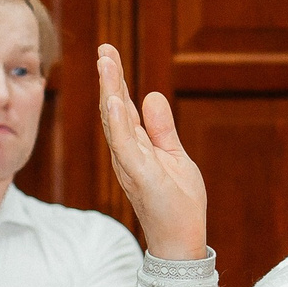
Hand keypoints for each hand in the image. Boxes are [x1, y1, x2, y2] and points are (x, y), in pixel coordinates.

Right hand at [97, 44, 208, 260]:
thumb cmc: (178, 202)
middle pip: (114, 109)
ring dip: (110, 91)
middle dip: (109, 78)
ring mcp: (130, 163)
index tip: (109, 53)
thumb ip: (162, 128)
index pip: (123, 107)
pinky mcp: (139, 175)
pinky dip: (118, 121)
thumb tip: (151, 95)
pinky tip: (114, 100)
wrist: (182, 237)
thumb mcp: (175, 156)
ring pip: (115, 121)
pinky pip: (124, 144)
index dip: (116, 80)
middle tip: (104, 49)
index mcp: (136, 146)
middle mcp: (127, 153)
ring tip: (106, 64)